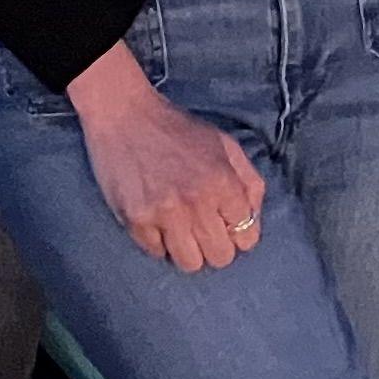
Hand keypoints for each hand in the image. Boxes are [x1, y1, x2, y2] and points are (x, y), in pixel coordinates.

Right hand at [66, 45, 266, 272]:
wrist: (125, 115)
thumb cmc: (178, 130)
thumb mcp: (225, 145)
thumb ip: (249, 181)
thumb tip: (253, 218)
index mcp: (223, 182)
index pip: (247, 238)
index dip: (239, 234)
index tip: (227, 227)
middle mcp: (196, 201)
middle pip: (220, 257)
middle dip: (216, 246)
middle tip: (204, 230)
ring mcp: (164, 213)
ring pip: (189, 263)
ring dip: (188, 250)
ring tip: (181, 230)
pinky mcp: (136, 219)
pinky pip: (156, 253)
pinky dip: (158, 242)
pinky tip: (157, 220)